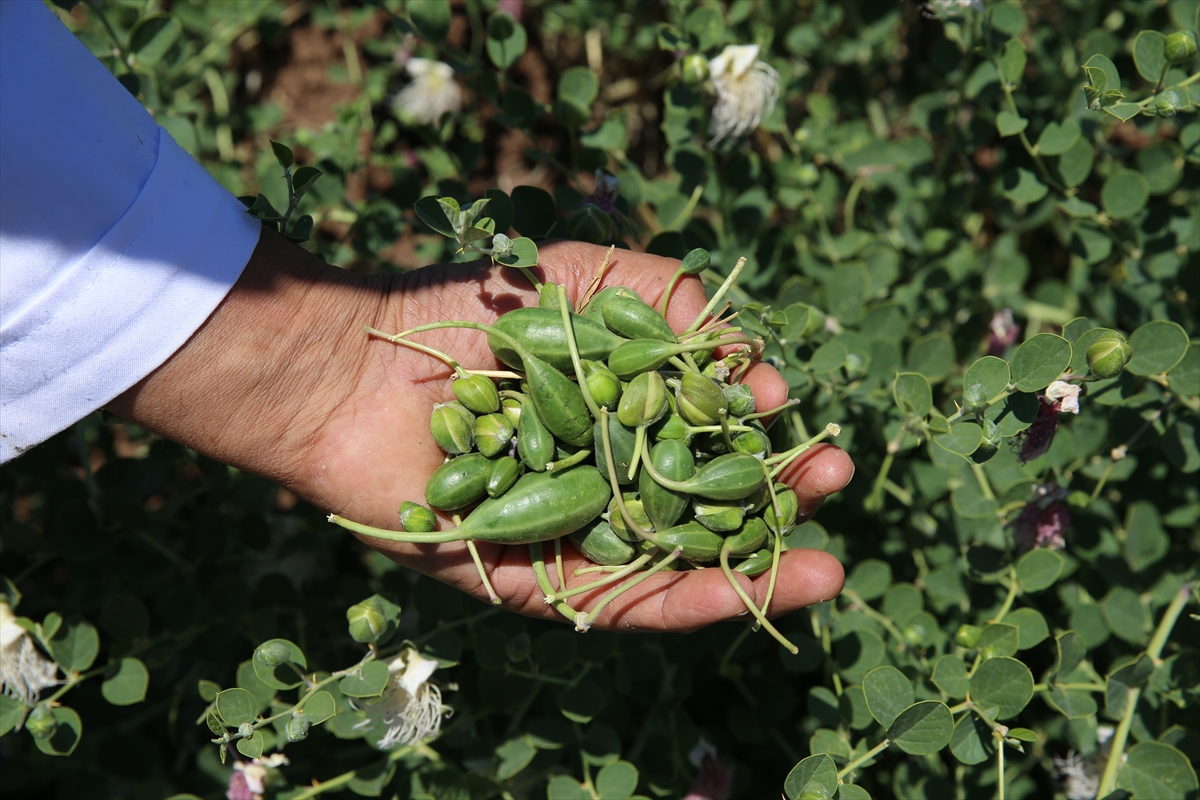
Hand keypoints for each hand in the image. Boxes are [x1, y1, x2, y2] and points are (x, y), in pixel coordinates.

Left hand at [110, 231, 853, 631]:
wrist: (358, 366)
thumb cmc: (467, 312)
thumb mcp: (586, 282)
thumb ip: (671, 302)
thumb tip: (753, 365)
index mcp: (611, 421)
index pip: (706, 441)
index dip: (762, 439)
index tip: (805, 421)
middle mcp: (597, 483)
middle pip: (703, 508)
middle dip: (775, 501)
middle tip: (835, 480)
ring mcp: (569, 539)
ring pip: (677, 568)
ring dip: (755, 569)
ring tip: (831, 565)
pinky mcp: (535, 585)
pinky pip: (621, 602)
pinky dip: (690, 601)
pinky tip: (756, 591)